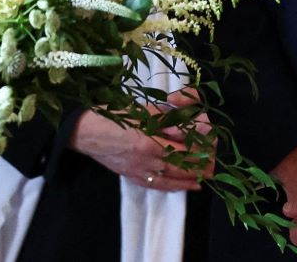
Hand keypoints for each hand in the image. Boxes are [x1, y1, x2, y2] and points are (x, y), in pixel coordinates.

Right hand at [68, 99, 210, 191]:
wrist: (83, 131)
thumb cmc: (109, 115)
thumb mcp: (138, 110)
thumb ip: (162, 118)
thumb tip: (183, 124)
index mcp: (149, 142)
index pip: (181, 150)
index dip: (197, 151)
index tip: (210, 150)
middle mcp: (146, 161)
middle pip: (178, 168)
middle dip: (197, 168)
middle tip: (212, 168)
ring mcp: (138, 171)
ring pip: (169, 180)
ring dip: (187, 180)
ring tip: (202, 180)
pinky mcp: (130, 176)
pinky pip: (155, 185)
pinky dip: (171, 187)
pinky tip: (180, 186)